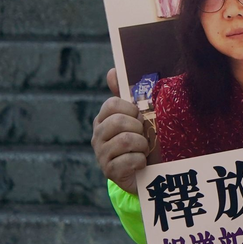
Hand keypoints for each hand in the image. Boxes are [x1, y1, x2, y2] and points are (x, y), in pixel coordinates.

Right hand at [91, 69, 148, 193]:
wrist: (144, 172)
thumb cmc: (140, 139)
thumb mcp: (135, 116)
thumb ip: (126, 94)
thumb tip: (112, 71)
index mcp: (103, 120)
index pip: (112, 104)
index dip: (130, 109)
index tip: (138, 116)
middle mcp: (98, 136)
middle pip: (118, 122)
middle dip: (138, 128)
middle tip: (143, 135)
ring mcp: (102, 155)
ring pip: (125, 141)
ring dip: (142, 145)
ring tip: (144, 149)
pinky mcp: (110, 172)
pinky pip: (130, 161)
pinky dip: (141, 161)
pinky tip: (141, 163)